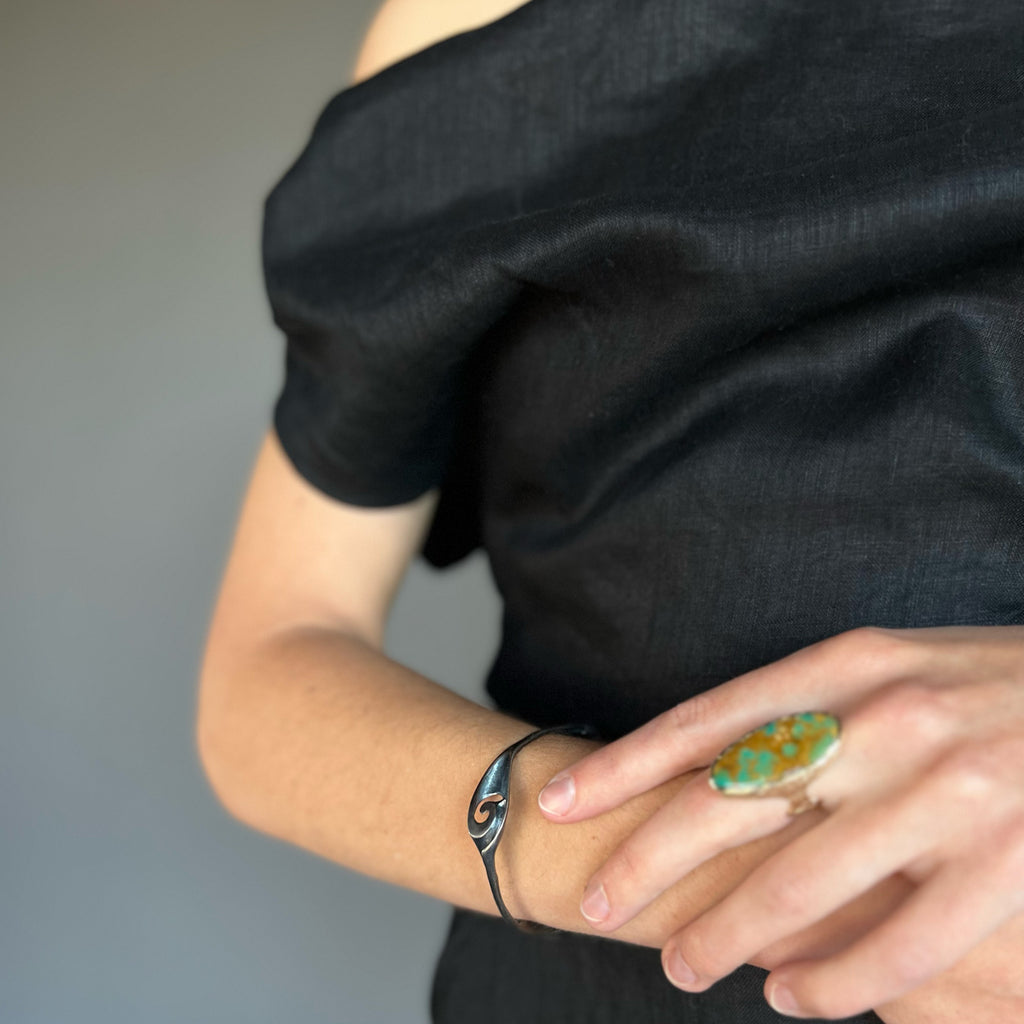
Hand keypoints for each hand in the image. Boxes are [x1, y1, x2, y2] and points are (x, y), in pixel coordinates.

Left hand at [535, 625, 1023, 1018]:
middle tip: (599, 903)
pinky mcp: (1005, 864)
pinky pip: (897, 948)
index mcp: (847, 664)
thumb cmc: (981, 684)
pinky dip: (833, 983)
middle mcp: (886, 721)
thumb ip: (805, 708)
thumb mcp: (888, 665)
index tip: (557, 803)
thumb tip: (713, 771)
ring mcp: (947, 793)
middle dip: (647, 860)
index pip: (706, 721)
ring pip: (800, 887)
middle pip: (731, 804)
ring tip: (682, 968)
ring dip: (726, 937)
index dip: (622, 766)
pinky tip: (792, 999)